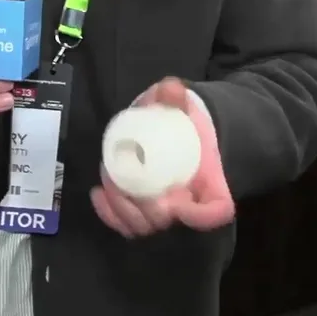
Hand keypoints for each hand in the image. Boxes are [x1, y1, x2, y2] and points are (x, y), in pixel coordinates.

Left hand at [91, 78, 234, 237]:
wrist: (174, 131)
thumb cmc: (184, 121)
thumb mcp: (183, 103)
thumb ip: (177, 95)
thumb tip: (170, 89)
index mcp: (209, 180)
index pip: (217, 210)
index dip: (200, 216)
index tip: (176, 201)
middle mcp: (188, 202)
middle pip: (169, 220)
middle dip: (144, 207)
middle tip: (124, 181)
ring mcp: (164, 211)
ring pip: (144, 226)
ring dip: (122, 208)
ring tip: (109, 180)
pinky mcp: (142, 212)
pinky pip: (126, 224)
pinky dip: (110, 214)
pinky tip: (99, 193)